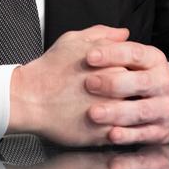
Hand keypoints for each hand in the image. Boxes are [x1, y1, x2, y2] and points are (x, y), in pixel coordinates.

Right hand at [8, 25, 129, 145]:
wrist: (28, 98)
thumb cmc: (49, 69)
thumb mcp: (73, 41)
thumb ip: (102, 34)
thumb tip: (123, 33)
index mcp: (112, 65)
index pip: (139, 68)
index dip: (136, 71)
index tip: (130, 74)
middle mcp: (114, 90)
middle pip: (140, 92)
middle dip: (137, 91)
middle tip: (128, 93)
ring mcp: (108, 113)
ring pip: (133, 115)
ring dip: (132, 113)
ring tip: (120, 110)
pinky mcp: (100, 135)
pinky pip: (121, 134)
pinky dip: (121, 131)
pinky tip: (112, 124)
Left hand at [83, 40, 168, 144]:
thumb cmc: (141, 76)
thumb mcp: (134, 57)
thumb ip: (116, 43)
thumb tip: (117, 32)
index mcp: (155, 60)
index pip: (135, 53)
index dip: (112, 54)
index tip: (89, 56)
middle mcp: (164, 83)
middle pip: (140, 82)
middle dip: (113, 83)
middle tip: (89, 83)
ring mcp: (165, 109)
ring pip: (141, 111)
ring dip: (116, 113)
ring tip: (94, 113)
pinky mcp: (161, 132)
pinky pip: (144, 134)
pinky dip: (127, 135)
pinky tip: (110, 134)